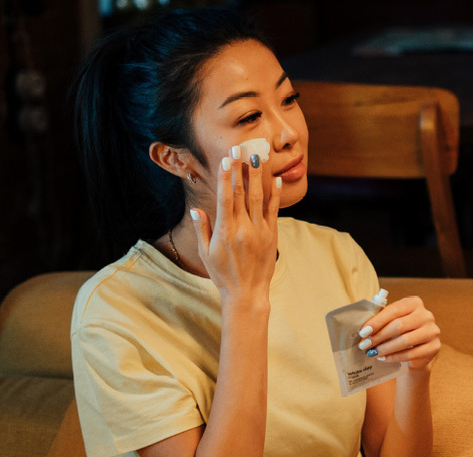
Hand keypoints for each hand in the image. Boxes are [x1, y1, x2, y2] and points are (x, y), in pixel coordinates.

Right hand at [190, 146, 280, 300]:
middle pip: (242, 192)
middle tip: (241, 148)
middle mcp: (243, 228)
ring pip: (259, 198)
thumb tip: (196, 209)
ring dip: (258, 176)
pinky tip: (276, 180)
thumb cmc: (222, 273)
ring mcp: (259, 231)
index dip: (225, 176)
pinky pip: (274, 211)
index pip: (225, 197)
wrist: (247, 293)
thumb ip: (203, 229)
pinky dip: (275, 195)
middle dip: (241, 169)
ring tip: (257, 157)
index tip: (226, 159)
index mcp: (225, 230)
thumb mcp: (206, 252)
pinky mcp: (271, 235)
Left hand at [358, 297, 440, 370]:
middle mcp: (426, 315)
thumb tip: (364, 331)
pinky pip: (410, 354)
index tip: (363, 332)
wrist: (419, 351)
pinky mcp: (434, 347)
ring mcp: (432, 331)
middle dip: (378, 336)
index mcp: (414, 303)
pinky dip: (394, 357)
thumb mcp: (393, 321)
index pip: (394, 310)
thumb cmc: (401, 333)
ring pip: (405, 341)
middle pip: (399, 325)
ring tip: (372, 353)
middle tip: (365, 345)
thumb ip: (382, 321)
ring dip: (385, 348)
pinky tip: (384, 358)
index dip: (377, 321)